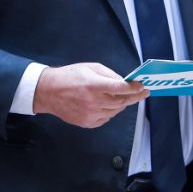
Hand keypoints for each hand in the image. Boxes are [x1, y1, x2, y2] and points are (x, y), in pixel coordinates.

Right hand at [33, 62, 147, 127]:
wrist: (49, 92)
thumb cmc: (70, 76)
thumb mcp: (90, 68)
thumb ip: (109, 75)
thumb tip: (124, 82)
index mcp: (93, 85)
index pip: (120, 88)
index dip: (134, 88)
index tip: (143, 87)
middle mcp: (93, 102)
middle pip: (121, 102)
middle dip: (134, 97)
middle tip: (143, 93)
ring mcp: (90, 114)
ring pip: (115, 111)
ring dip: (121, 104)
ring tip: (121, 96)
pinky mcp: (87, 123)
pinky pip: (106, 118)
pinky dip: (110, 111)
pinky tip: (106, 104)